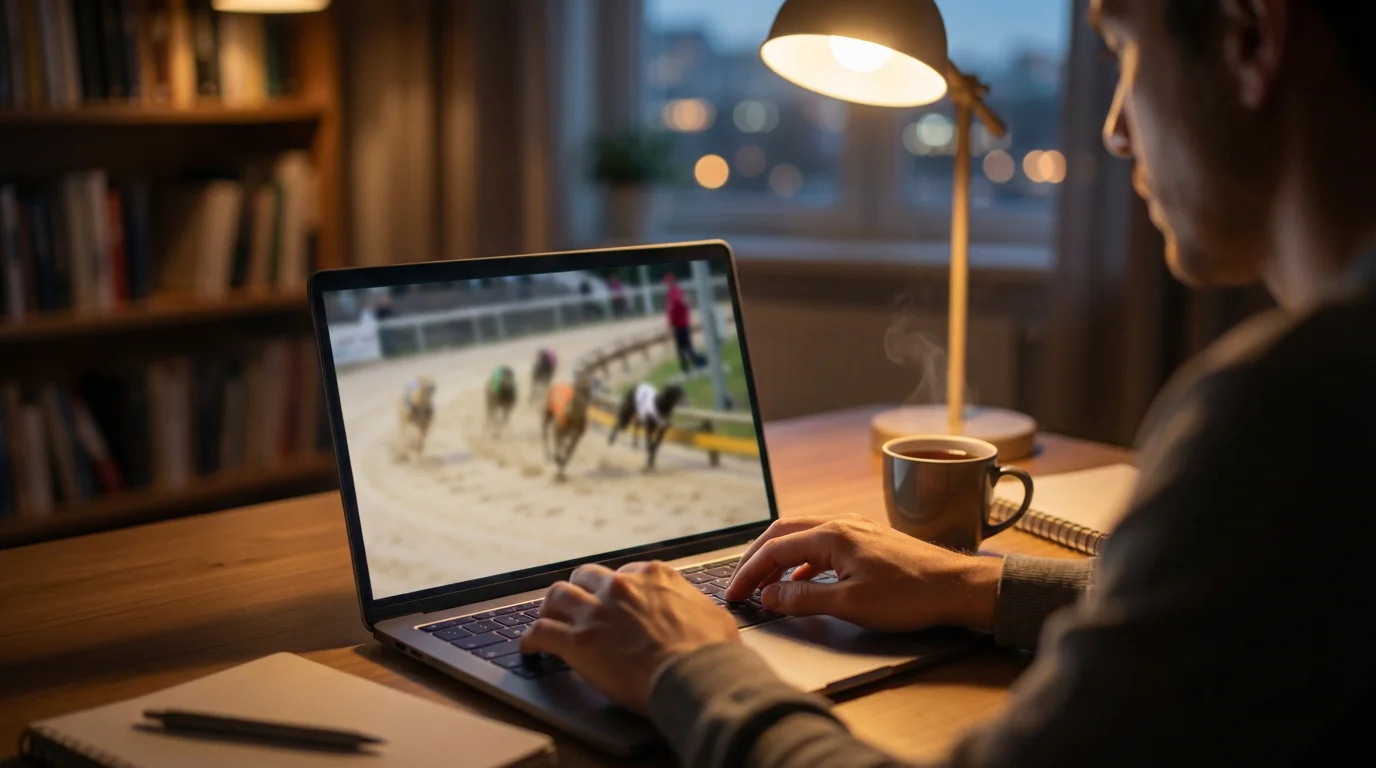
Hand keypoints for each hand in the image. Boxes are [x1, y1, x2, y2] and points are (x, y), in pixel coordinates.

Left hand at [521, 561, 738, 711]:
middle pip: (585, 577)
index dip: (617, 590)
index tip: (615, 603)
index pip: (624, 572)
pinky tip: (531, 648)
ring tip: (549, 620)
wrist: (695, 675)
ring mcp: (596, 612)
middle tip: (579, 607)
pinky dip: (532, 639)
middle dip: (580, 591)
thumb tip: (698, 612)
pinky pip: (541, 632)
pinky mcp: (577, 641)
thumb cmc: (711, 652)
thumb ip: (694, 605)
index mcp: (653, 576)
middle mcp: (620, 586)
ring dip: (551, 608)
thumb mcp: (713, 614)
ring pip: (557, 596)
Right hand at [723, 514, 1002, 632]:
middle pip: (783, 534)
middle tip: (740, 584)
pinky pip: (822, 544)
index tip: (734, 594)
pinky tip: (802, 582)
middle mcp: (840, 523)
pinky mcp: (867, 540)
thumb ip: (803, 599)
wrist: (957, 587)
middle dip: (756, 559)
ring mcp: (855, 529)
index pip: (775, 549)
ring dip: (779, 558)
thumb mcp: (850, 604)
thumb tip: (768, 596)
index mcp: (832, 535)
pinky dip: (802, 561)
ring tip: (764, 584)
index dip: (749, 573)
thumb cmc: (910, 595)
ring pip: (802, 536)